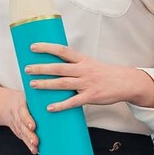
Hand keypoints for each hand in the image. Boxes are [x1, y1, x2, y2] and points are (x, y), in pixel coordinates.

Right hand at [0, 85, 37, 153]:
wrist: (6, 102)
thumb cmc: (20, 99)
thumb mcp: (25, 94)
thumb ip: (34, 98)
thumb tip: (50, 100)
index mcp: (19, 103)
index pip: (22, 111)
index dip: (27, 119)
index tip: (33, 126)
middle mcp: (17, 113)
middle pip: (21, 124)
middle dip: (28, 134)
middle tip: (35, 141)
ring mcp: (16, 122)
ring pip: (21, 132)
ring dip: (28, 141)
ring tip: (35, 148)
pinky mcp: (17, 128)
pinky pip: (21, 136)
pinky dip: (28, 144)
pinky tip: (34, 150)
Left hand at [24, 45, 149, 111]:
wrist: (126, 82)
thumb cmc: (106, 74)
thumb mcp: (91, 64)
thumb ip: (75, 64)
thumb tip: (58, 64)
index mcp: (83, 60)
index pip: (62, 51)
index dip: (47, 48)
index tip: (33, 47)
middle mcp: (83, 70)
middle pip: (58, 68)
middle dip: (41, 68)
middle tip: (27, 69)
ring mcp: (87, 83)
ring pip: (62, 83)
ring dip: (46, 84)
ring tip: (32, 85)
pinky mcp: (91, 96)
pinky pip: (73, 101)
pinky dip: (61, 105)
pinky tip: (50, 107)